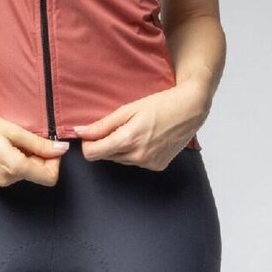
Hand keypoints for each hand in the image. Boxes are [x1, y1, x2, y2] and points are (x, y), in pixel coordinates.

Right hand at [0, 100, 70, 186]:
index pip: (50, 177)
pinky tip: (2, 145)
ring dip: (26, 158)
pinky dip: (14, 161)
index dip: (55, 161)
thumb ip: (39, 144)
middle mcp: (5, 180)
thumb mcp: (12, 130)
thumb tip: (61, 150)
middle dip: (40, 157)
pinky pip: (10, 173)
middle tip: (28, 136)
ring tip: (11, 139)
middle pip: (37, 175)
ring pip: (24, 173)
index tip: (49, 144)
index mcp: (14, 168)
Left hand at [73, 81, 211, 169]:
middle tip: (119, 126)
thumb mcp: (128, 109)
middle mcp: (138, 157)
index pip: (92, 154)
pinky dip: (135, 152)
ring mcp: (149, 164)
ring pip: (120, 160)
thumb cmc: (161, 104)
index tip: (90, 133)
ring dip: (121, 147)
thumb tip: (80, 132)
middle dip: (106, 143)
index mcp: (128, 140)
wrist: (190, 109)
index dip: (88, 143)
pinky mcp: (157, 166)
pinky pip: (135, 162)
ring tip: (136, 129)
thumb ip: (102, 124)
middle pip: (106, 156)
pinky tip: (147, 138)